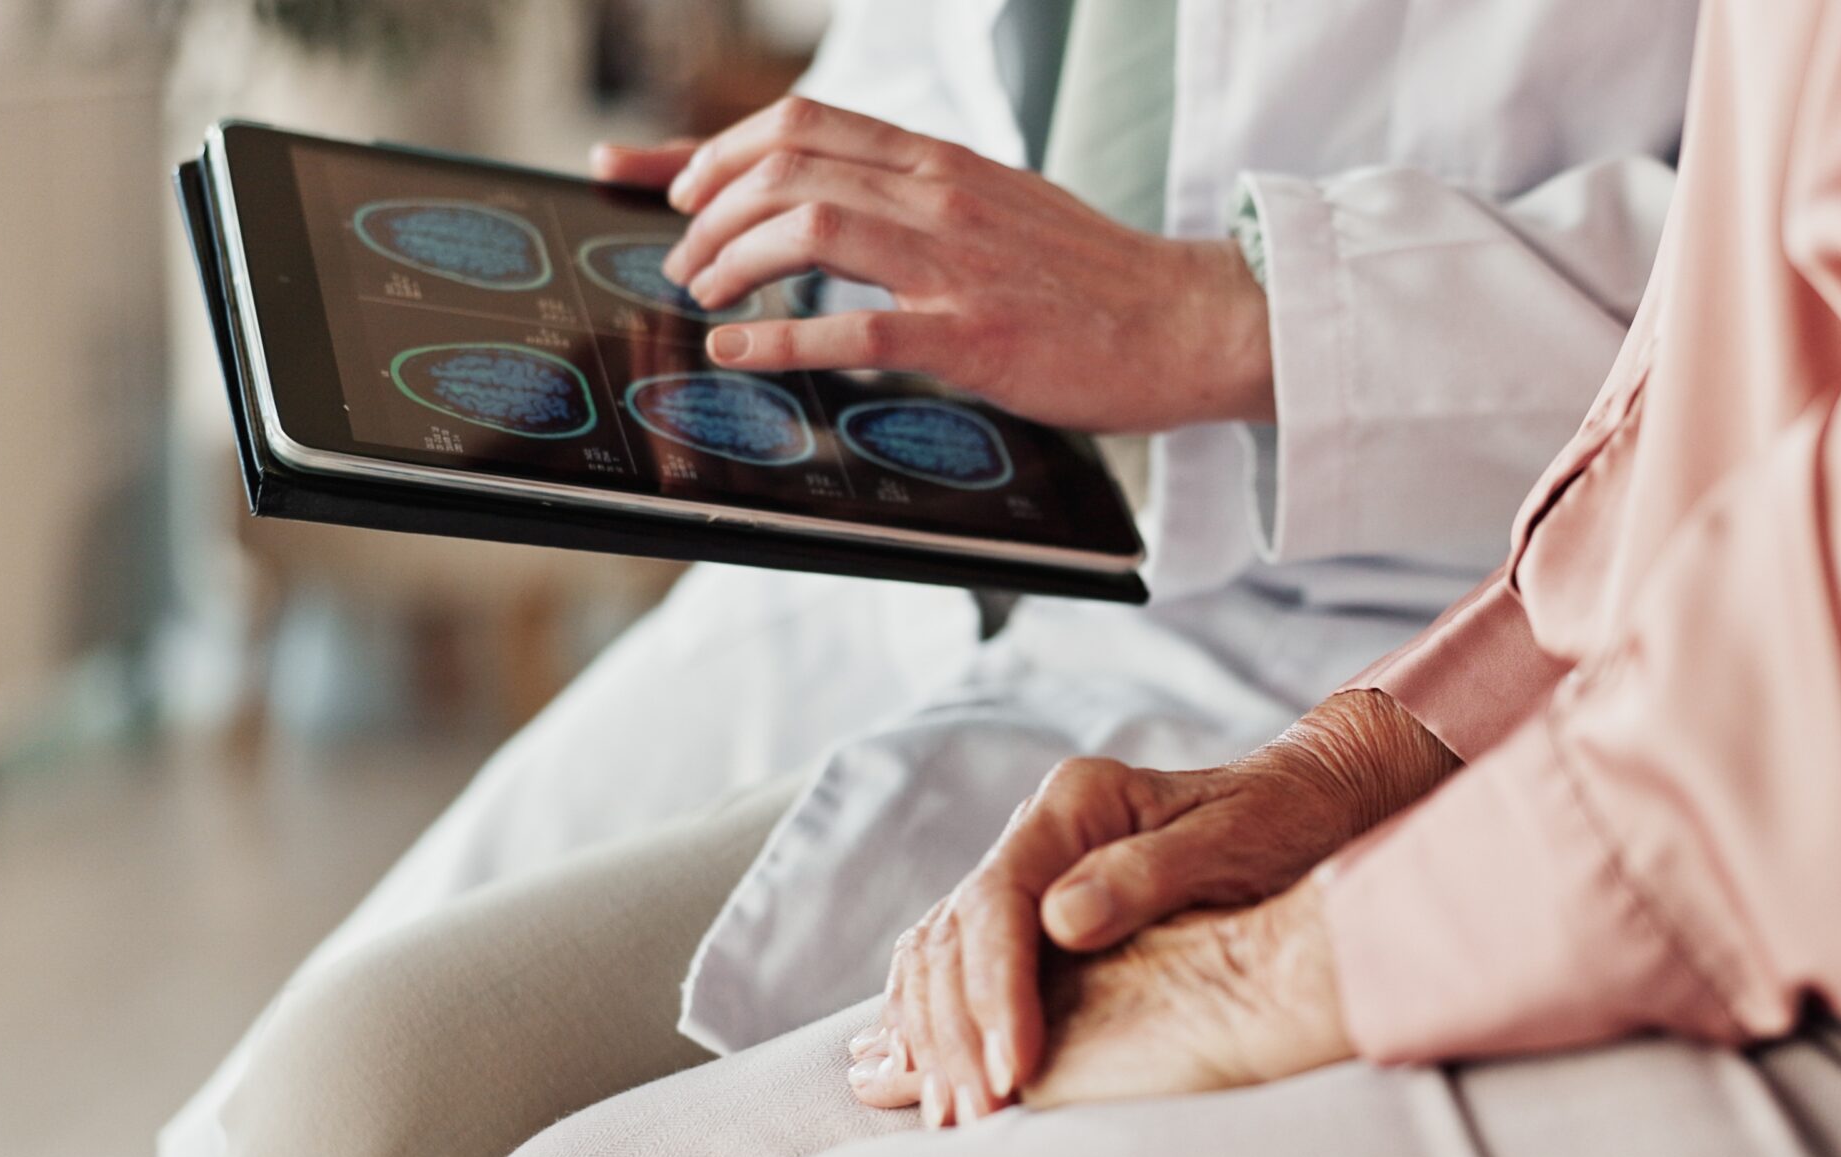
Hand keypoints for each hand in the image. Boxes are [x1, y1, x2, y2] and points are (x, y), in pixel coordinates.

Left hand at [592, 97, 1273, 433]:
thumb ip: (920, 200)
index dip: (708, 149)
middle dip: (706, 208)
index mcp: (941, 162)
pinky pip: (854, 324)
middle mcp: (939, 195)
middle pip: (785, 163)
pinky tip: (738, 347)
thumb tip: (838, 205)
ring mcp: (955, 262)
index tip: (653, 179)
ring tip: (703, 294)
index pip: (799, 124)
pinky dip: (779, 333)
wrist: (1188, 321)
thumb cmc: (1093, 280)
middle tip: (681, 255)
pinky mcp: (972, 334)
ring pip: (806, 224)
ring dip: (731, 259)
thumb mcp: (999, 207)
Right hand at [847, 691, 1455, 1125]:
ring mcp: (1027, 874)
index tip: (1013, 1069)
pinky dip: (938, 1027)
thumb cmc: (1281, 822)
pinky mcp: (1029, 919)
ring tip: (953, 1121)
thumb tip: (1060, 921)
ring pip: (938, 957)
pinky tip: (937, 1083)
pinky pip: (953, 971)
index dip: (995, 990)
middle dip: (957, 1031)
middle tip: (976, 1118)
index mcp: (1074, 803)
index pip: (1000, 900)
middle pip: (953, 935)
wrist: (1303, 806)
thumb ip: (1149, 873)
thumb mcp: (1234, 838)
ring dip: (937, 1040)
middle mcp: (1036, 834)